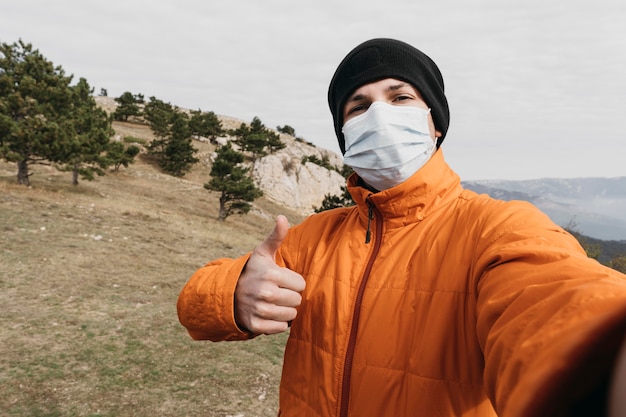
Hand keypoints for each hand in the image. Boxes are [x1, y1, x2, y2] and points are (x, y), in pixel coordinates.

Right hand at [234, 215, 305, 334]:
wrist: (229, 293)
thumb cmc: (253, 271)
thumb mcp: (263, 253)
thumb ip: (277, 236)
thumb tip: (282, 217)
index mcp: (271, 274)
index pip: (301, 284)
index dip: (294, 282)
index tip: (282, 280)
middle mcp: (265, 293)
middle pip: (297, 300)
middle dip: (291, 296)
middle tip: (278, 292)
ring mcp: (260, 310)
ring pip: (291, 315)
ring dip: (286, 310)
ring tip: (274, 302)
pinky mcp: (256, 325)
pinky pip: (281, 328)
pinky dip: (278, 323)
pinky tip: (269, 313)